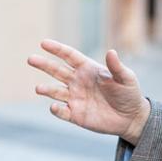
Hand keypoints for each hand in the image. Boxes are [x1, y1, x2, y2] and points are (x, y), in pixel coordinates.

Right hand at [28, 40, 150, 143]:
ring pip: (55, 91)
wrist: (131, 118)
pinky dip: (56, 110)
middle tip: (30, 59)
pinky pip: (62, 111)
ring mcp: (75, 98)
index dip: (57, 49)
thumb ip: (116, 67)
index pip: (69, 56)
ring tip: (38, 88)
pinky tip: (54, 107)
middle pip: (56, 71)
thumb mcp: (126, 78)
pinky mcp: (75, 115)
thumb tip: (111, 51)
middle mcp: (78, 82)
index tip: (44, 43)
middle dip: (44, 65)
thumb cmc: (129, 94)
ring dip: (46, 89)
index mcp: (88, 69)